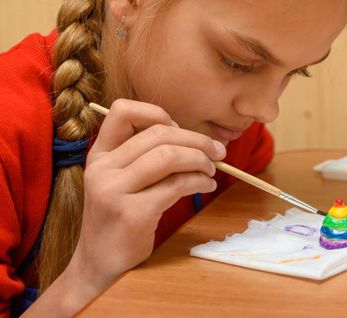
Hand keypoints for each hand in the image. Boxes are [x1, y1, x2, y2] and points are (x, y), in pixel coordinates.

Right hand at [67, 98, 225, 290]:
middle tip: (217, 152)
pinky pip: (176, 185)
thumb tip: (193, 139)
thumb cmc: (120, 218)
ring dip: (200, 160)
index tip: (179, 131)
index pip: (122, 111)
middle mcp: (102, 168)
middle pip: (158, 134)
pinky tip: (206, 186)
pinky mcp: (132, 213)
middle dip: (196, 139)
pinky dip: (199, 181)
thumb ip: (145, 157)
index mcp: (100, 154)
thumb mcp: (122, 181)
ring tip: (211, 170)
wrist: (99, 264)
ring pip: (168, 156)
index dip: (157, 113)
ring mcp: (113, 190)